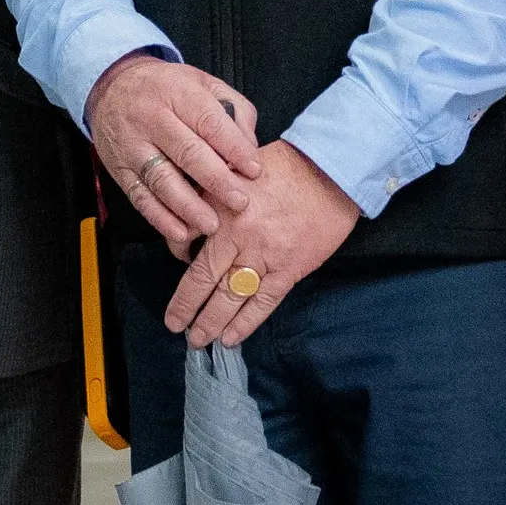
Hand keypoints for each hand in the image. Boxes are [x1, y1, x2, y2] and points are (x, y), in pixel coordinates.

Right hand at [90, 53, 265, 255]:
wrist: (112, 88)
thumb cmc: (167, 89)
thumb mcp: (203, 83)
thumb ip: (233, 110)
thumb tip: (249, 147)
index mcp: (177, 92)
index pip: (209, 122)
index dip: (234, 148)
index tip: (254, 170)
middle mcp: (152, 118)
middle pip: (187, 153)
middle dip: (217, 181)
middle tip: (239, 202)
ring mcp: (132, 145)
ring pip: (162, 179)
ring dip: (189, 207)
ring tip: (212, 224)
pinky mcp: (120, 168)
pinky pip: (140, 197)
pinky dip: (160, 218)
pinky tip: (180, 232)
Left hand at [164, 143, 358, 346]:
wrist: (332, 170)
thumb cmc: (286, 164)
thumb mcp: (236, 165)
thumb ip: (213, 188)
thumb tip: (194, 213)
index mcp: (220, 206)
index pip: (184, 239)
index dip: (176, 254)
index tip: (179, 262)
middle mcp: (238, 235)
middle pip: (202, 278)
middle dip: (185, 306)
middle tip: (174, 324)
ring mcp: (264, 255)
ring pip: (230, 296)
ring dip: (211, 321)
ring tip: (198, 339)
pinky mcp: (289, 269)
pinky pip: (262, 302)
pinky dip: (245, 322)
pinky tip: (231, 337)